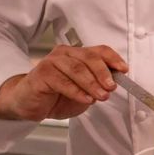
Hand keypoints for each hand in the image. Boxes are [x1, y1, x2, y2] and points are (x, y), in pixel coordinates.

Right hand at [0, 44, 127, 120]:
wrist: (29, 104)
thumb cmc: (57, 95)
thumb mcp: (85, 90)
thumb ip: (98, 84)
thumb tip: (114, 82)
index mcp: (78, 54)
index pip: (99, 51)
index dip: (113, 59)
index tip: (124, 70)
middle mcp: (65, 54)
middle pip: (90, 58)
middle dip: (103, 73)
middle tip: (111, 87)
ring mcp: (52, 62)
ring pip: (77, 69)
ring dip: (92, 84)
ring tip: (101, 96)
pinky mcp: (41, 73)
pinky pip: (63, 81)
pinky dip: (77, 91)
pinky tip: (86, 99)